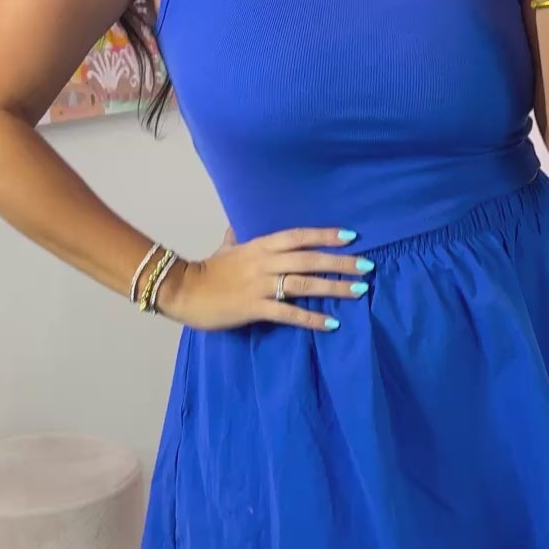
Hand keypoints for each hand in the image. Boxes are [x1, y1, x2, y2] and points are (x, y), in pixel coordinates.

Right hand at [159, 227, 371, 331]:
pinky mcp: (254, 308)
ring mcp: (260, 285)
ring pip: (303, 283)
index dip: (325, 235)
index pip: (298, 236)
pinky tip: (332, 323)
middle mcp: (264, 262)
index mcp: (259, 246)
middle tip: (367, 265)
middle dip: (340, 262)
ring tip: (358, 290)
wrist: (181, 290)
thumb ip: (236, 237)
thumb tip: (237, 225)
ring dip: (333, 287)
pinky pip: (288, 313)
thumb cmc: (206, 271)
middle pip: (309, 259)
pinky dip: (311, 318)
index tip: (351, 235)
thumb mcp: (225, 248)